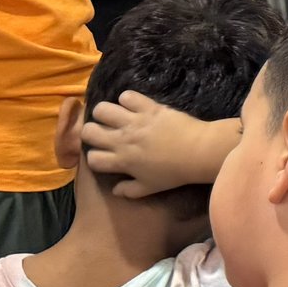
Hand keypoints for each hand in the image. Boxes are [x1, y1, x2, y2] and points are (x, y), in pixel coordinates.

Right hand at [81, 90, 239, 197]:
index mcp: (122, 161)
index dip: (94, 157)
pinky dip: (127, 99)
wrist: (199, 151)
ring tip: (114, 116)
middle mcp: (122, 140)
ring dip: (105, 113)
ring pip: (102, 110)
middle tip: (103, 132)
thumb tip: (115, 190)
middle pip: (88, 131)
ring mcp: (134, 121)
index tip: (104, 156)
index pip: (92, 158)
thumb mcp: (150, 188)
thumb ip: (130, 190)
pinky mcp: (148, 107)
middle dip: (91, 132)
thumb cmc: (175, 173)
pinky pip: (127, 96)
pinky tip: (133, 105)